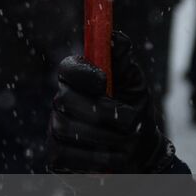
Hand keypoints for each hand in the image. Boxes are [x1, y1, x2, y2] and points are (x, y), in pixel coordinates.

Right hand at [47, 33, 173, 173]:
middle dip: (101, 112)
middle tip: (128, 122)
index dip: (83, 73)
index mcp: (78, 82)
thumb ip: (122, 61)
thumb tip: (114, 36)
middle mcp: (61, 103)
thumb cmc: (135, 116)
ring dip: (105, 138)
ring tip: (127, 143)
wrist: (141, 157)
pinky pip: (67, 155)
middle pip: (65, 99)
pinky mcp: (56, 158)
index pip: (67, 69)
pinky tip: (114, 160)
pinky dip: (97, 159)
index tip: (105, 81)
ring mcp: (55, 130)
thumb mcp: (135, 86)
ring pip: (67, 128)